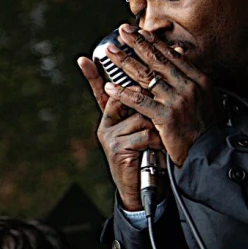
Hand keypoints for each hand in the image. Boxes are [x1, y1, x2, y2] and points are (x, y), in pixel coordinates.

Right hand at [77, 54, 163, 210]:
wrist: (142, 189)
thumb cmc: (148, 156)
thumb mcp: (146, 130)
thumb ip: (146, 109)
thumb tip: (157, 82)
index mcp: (111, 118)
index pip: (102, 91)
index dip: (93, 75)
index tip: (84, 58)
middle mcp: (107, 125)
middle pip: (127, 99)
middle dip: (146, 100)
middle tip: (161, 104)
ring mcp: (110, 137)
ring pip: (140, 116)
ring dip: (157, 126)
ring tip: (163, 137)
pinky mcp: (118, 149)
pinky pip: (143, 133)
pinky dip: (156, 140)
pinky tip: (160, 148)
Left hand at [102, 25, 224, 167]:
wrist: (212, 152)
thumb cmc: (209, 128)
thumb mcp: (209, 99)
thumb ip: (194, 82)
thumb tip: (181, 63)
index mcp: (199, 80)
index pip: (172, 56)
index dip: (154, 42)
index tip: (141, 32)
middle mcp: (188, 87)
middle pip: (157, 60)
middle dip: (137, 44)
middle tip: (122, 31)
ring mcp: (177, 101)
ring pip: (146, 77)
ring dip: (125, 62)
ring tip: (110, 52)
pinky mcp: (166, 117)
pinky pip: (140, 102)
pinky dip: (123, 94)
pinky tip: (110, 87)